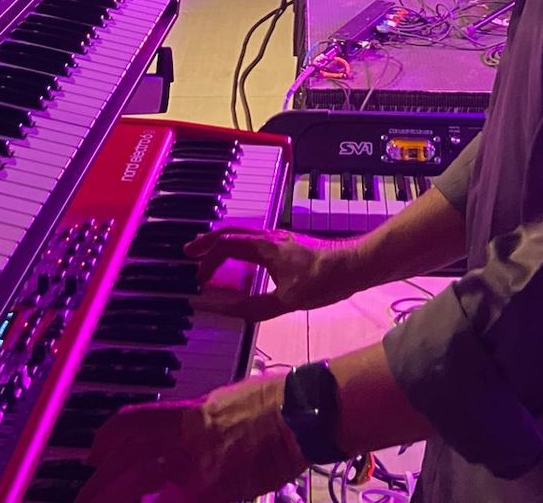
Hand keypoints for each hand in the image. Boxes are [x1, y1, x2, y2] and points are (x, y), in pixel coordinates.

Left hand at [75, 372, 302, 502]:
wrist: (300, 415)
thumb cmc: (268, 403)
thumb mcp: (220, 403)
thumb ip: (191, 424)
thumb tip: (170, 438)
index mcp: (186, 414)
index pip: (132, 423)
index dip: (106, 439)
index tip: (93, 455)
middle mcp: (186, 440)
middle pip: (129, 463)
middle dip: (101, 484)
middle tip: (86, 497)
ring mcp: (200, 469)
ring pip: (143, 485)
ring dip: (119, 498)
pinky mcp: (218, 492)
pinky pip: (174, 499)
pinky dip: (159, 502)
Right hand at [185, 226, 362, 322]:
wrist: (353, 266)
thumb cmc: (321, 281)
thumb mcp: (286, 300)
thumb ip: (252, 306)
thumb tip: (222, 309)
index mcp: (264, 246)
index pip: (225, 245)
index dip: (207, 260)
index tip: (199, 279)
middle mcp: (268, 237)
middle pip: (230, 233)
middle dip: (207, 242)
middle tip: (189, 252)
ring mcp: (279, 240)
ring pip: (243, 235)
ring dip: (223, 244)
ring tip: (210, 256)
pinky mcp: (288, 246)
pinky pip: (254, 242)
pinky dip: (239, 250)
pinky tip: (242, 264)